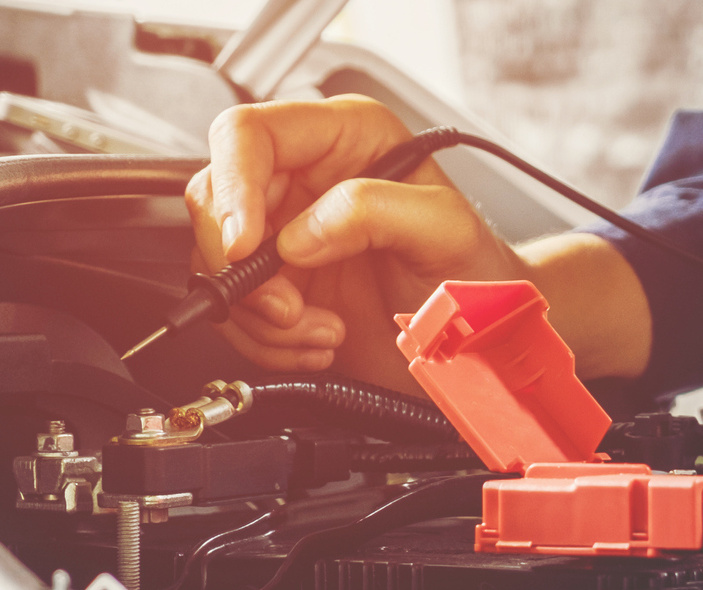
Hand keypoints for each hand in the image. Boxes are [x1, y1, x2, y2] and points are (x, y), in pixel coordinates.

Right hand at [187, 95, 653, 390]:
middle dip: (245, 268)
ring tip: (323, 330)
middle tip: (291, 307)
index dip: (234, 188)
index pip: (247, 135)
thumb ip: (376, 211)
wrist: (486, 336)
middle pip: (215, 201)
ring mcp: (286, 232)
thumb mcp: (445, 230)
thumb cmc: (479, 272)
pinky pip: (234, 311)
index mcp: (343, 137)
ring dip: (262, 315)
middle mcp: (305, 177)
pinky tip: (320, 341)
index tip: (246, 245)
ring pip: (216, 263)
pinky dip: (267, 341)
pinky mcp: (279, 285)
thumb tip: (301, 233)